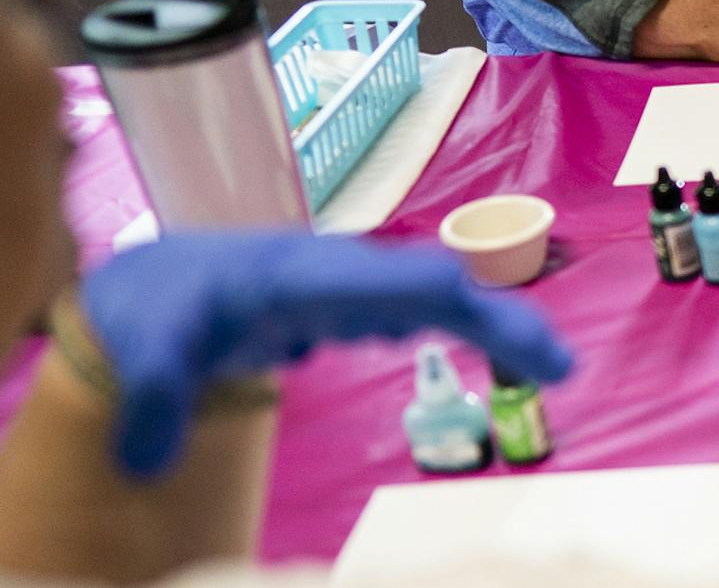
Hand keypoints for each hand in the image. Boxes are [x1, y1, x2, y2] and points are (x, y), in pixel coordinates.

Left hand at [79, 230, 572, 477]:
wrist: (149, 282)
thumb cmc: (151, 307)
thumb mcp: (140, 348)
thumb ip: (150, 395)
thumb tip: (148, 461)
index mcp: (310, 274)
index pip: (410, 281)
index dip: (477, 310)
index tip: (526, 344)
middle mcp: (344, 274)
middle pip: (442, 286)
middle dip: (506, 322)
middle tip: (562, 370)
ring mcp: (349, 289)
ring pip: (436, 298)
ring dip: (491, 328)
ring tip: (546, 369)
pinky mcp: (345, 309)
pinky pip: (418, 313)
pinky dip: (461, 332)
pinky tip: (486, 360)